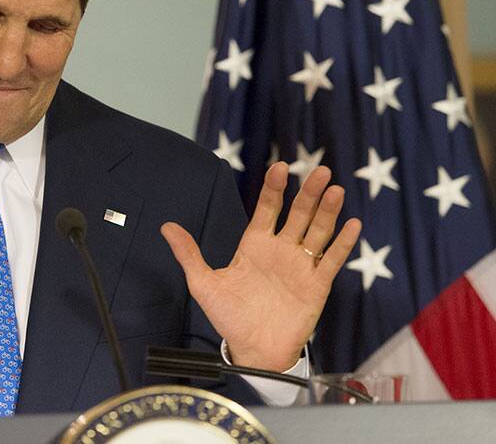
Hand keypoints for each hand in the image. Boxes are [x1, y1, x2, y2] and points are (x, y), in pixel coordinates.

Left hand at [160, 163, 359, 371]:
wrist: (252, 350)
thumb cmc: (229, 317)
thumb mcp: (203, 284)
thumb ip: (189, 254)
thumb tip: (166, 227)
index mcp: (255, 245)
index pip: (267, 209)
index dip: (274, 189)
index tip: (280, 168)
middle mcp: (280, 250)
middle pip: (298, 214)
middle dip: (308, 193)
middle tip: (319, 171)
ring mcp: (300, 266)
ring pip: (317, 232)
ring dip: (327, 212)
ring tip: (334, 190)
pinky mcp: (317, 285)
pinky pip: (332, 260)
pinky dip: (343, 243)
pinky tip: (352, 224)